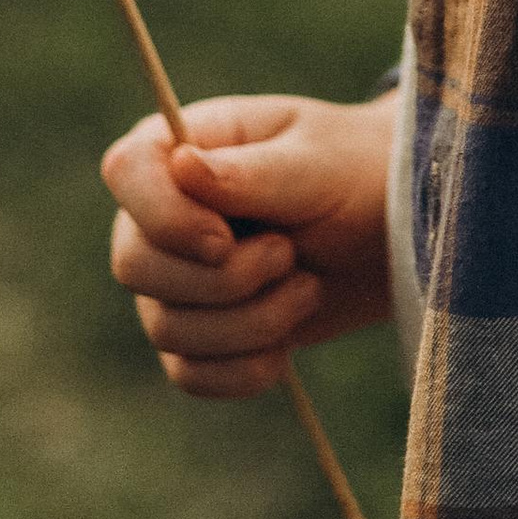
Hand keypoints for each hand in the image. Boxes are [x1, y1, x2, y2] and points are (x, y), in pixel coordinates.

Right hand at [102, 91, 396, 397]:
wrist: (391, 236)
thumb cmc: (354, 176)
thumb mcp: (315, 166)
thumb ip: (251, 174)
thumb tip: (180, 165)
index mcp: (183, 144)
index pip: (126, 172)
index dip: (164, 218)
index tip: (224, 241)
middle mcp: (165, 212)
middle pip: (134, 264)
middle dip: (222, 281)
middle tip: (289, 255)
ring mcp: (176, 277)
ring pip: (165, 328)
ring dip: (249, 324)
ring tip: (307, 289)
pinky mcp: (200, 335)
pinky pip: (189, 374)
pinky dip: (241, 371)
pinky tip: (286, 348)